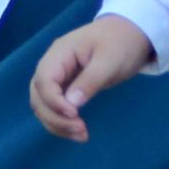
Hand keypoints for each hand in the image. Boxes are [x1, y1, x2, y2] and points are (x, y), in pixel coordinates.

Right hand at [30, 15, 154, 141]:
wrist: (130, 32)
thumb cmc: (121, 42)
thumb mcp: (110, 59)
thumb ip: (91, 80)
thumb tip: (71, 104)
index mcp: (60, 53)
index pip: (44, 80)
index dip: (53, 101)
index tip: (74, 114)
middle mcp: (52, 65)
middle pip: (38, 96)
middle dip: (54, 117)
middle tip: (81, 130)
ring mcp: (58, 77)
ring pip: (43, 106)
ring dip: (57, 124)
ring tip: (82, 135)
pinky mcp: (65, 88)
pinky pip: (54, 108)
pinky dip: (61, 122)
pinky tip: (78, 132)